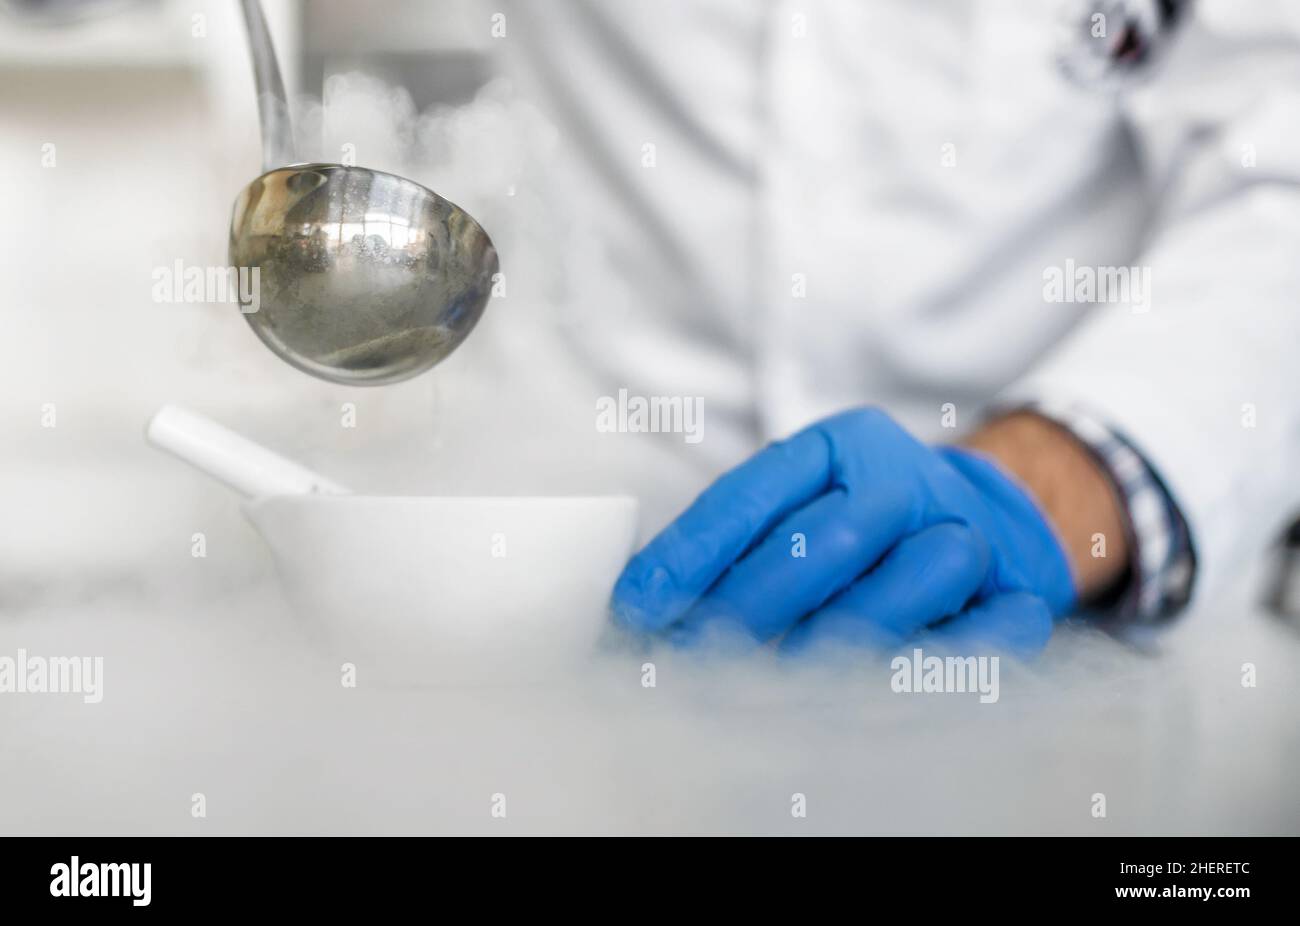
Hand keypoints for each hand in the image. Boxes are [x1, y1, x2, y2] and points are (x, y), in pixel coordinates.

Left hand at [611, 408, 1078, 655]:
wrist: (996, 518)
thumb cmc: (868, 523)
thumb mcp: (804, 502)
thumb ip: (735, 542)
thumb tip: (644, 607)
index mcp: (844, 445)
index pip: (756, 492)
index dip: (693, 553)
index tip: (640, 608)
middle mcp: (908, 480)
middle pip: (826, 537)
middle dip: (751, 603)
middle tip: (693, 656)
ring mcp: (972, 531)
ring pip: (916, 573)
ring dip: (845, 633)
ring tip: (780, 679)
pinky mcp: (1023, 591)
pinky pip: (992, 631)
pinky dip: (942, 664)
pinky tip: (882, 692)